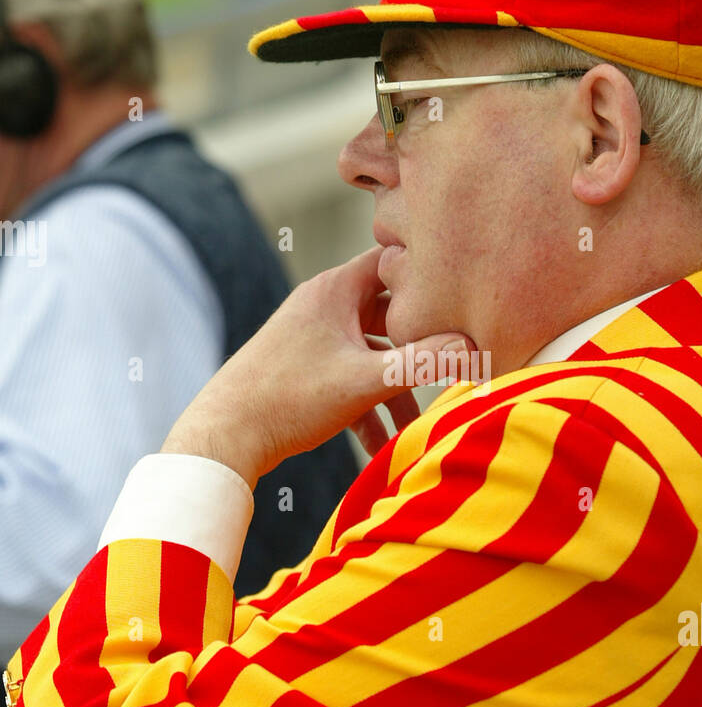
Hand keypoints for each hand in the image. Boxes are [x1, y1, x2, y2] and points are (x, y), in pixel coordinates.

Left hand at [161, 246, 475, 484]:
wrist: (224, 437)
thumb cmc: (288, 399)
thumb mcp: (364, 381)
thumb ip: (421, 364)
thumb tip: (473, 349)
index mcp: (335, 291)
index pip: (393, 260)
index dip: (428, 271)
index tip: (462, 288)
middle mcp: (324, 306)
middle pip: (389, 311)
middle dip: (421, 341)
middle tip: (456, 360)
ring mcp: (313, 339)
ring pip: (372, 352)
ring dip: (396, 387)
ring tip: (418, 425)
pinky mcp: (304, 371)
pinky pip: (350, 379)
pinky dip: (369, 406)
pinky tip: (383, 446)